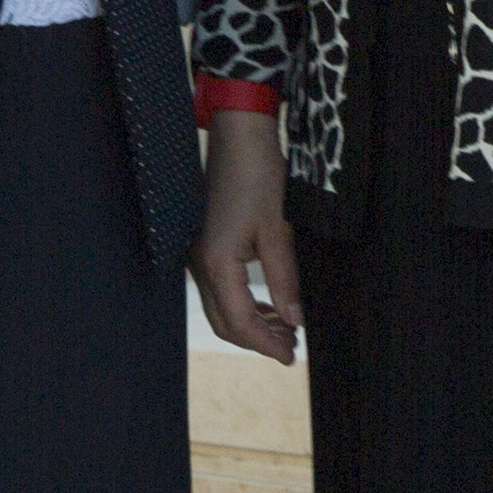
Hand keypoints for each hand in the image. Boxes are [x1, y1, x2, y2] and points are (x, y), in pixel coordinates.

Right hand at [190, 111, 303, 362]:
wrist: (237, 136)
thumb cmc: (258, 175)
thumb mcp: (278, 230)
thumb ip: (284, 280)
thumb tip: (294, 319)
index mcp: (217, 263)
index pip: (240, 322)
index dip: (266, 344)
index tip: (290, 357)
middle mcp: (200, 263)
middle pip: (224, 323)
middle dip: (257, 340)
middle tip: (291, 347)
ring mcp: (198, 255)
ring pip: (220, 308)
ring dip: (251, 323)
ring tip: (285, 327)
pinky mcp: (204, 245)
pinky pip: (219, 289)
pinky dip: (242, 304)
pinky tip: (267, 303)